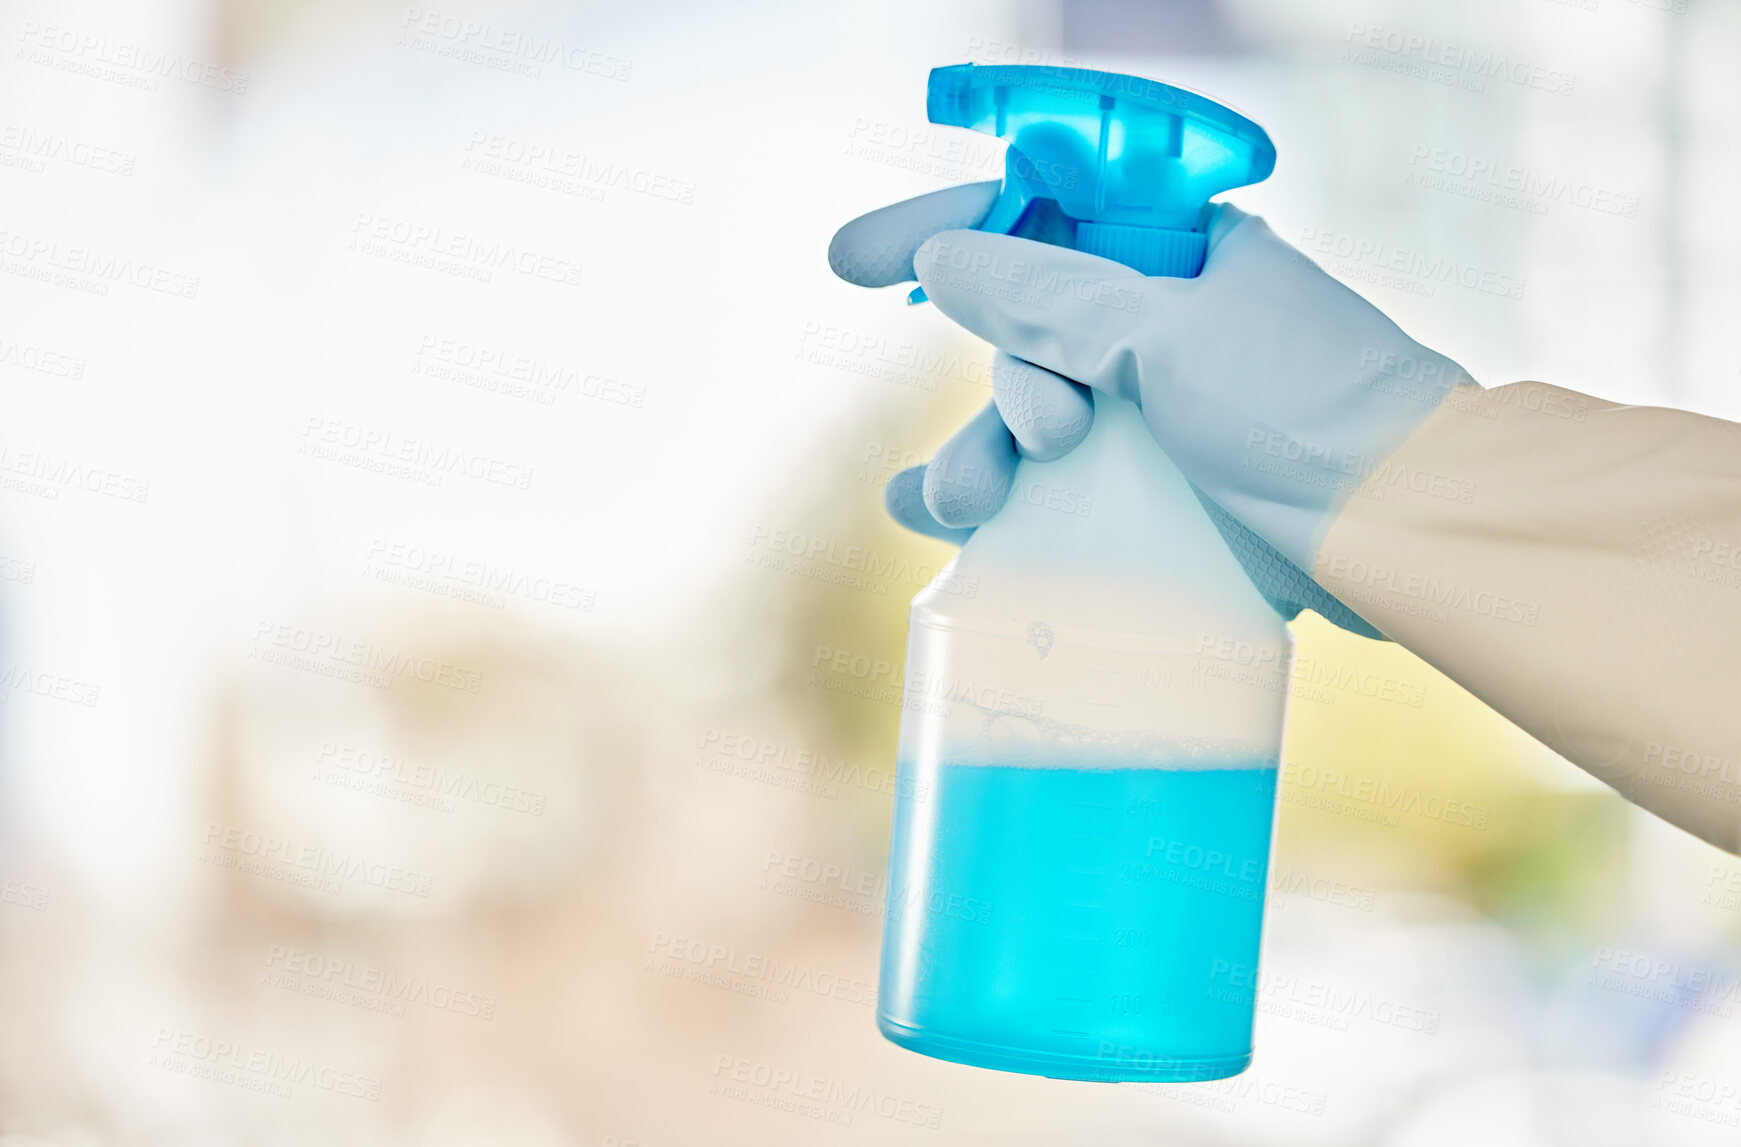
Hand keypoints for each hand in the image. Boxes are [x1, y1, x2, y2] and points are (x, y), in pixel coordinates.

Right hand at [829, 190, 1475, 637]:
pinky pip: (1055, 487)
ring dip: (982, 454)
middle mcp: (1161, 327)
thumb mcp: (1167, 337)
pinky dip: (998, 505)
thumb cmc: (1306, 412)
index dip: (943, 232)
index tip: (850, 262)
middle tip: (1049, 434)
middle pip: (1024, 335)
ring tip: (970, 502)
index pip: (1038, 217)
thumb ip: (1046, 298)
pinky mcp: (1160, 494)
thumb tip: (946, 259)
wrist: (1407, 537)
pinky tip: (941, 523)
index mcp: (1176, 255)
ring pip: (1029, 419)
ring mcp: (1159, 414)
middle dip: (1004, 386)